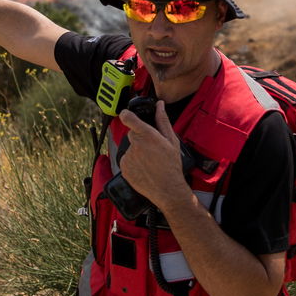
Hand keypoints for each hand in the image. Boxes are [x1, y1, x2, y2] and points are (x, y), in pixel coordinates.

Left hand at [117, 100, 192, 214]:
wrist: (167, 189)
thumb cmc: (171, 166)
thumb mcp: (172, 141)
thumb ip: (163, 121)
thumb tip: (159, 106)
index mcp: (147, 135)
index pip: (128, 118)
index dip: (126, 115)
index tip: (126, 115)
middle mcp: (135, 144)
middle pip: (132, 135)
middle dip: (140, 139)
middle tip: (152, 150)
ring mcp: (128, 157)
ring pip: (130, 149)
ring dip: (137, 153)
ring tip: (150, 162)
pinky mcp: (124, 168)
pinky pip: (126, 161)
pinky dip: (133, 163)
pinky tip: (144, 169)